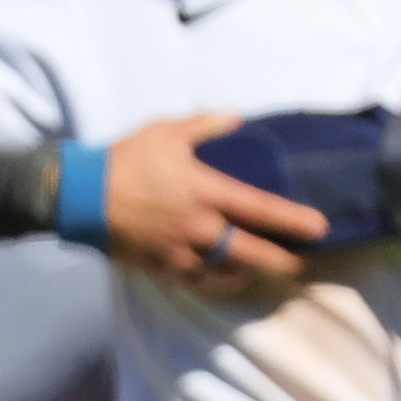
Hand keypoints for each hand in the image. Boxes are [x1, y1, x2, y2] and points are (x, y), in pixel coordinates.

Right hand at [105, 113, 328, 294]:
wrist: (81, 196)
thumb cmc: (126, 160)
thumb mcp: (166, 132)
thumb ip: (206, 125)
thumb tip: (236, 118)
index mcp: (206, 191)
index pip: (261, 209)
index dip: (293, 220)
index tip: (319, 228)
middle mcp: (201, 227)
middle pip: (254, 253)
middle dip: (282, 261)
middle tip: (299, 264)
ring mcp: (182, 252)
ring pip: (228, 274)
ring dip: (249, 274)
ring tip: (261, 273)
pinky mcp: (163, 268)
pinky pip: (199, 283)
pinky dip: (216, 282)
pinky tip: (224, 279)